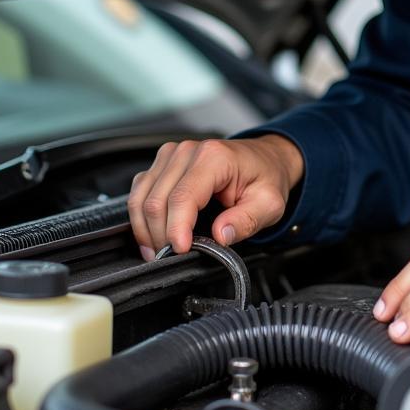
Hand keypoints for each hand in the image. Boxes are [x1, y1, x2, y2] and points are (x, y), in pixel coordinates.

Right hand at [127, 135, 303, 259]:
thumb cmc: (265, 178)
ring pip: (142, 197)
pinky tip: (151, 235)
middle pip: (157, 200)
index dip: (176, 229)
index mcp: (214, 157)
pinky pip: (140, 192)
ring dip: (145, 229)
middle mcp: (188, 152)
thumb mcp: (269, 203)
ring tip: (158, 252)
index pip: (182, 198)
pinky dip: (141, 217)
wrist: (265, 159)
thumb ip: (246, 220)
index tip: (180, 251)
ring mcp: (172, 155)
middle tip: (171, 258)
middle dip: (160, 235)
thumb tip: (220, 235)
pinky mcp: (163, 163)